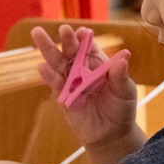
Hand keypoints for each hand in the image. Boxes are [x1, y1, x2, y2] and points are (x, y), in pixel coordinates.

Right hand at [31, 25, 137, 149]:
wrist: (111, 134)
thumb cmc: (121, 108)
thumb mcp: (125, 91)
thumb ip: (121, 77)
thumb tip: (122, 61)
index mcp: (98, 63)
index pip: (90, 47)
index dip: (85, 39)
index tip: (82, 32)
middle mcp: (82, 69)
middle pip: (71, 51)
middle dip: (66, 40)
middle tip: (63, 28)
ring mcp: (71, 82)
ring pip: (58, 63)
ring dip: (48, 50)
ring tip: (38, 34)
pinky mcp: (63, 96)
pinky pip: (55, 85)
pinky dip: (48, 76)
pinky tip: (42, 67)